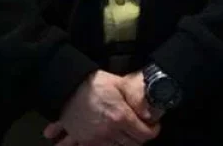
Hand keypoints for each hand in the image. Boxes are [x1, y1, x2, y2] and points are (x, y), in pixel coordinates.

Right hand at [43, 71, 159, 145]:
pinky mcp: (83, 140)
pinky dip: (108, 145)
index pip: (144, 134)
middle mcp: (108, 131)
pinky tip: (110, 139)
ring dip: (124, 142)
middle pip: (132, 144)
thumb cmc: (95, 84)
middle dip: (140, 138)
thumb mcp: (120, 84)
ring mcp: (95, 138)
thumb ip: (137, 98)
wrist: (69, 88)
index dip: (152, 131)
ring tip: (127, 134)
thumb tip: (150, 113)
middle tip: (141, 130)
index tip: (153, 127)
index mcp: (120, 117)